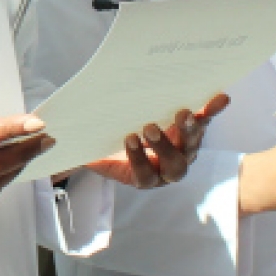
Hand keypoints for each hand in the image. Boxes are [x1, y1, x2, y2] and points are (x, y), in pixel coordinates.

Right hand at [78, 94, 230, 188]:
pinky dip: (212, 110)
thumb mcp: (100, 158)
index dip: (138, 160)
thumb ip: (84, 158)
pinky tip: (220, 98)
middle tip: (148, 127)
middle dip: (162, 146)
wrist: (142, 144)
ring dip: (189, 130)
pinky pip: (206, 121)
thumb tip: (55, 155)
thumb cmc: (116, 152)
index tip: (127, 139)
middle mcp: (169, 168)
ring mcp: (185, 150)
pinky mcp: (194, 131)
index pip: (145, 174)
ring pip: (191, 145)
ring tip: (183, 112)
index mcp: (146, 176)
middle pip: (174, 165)